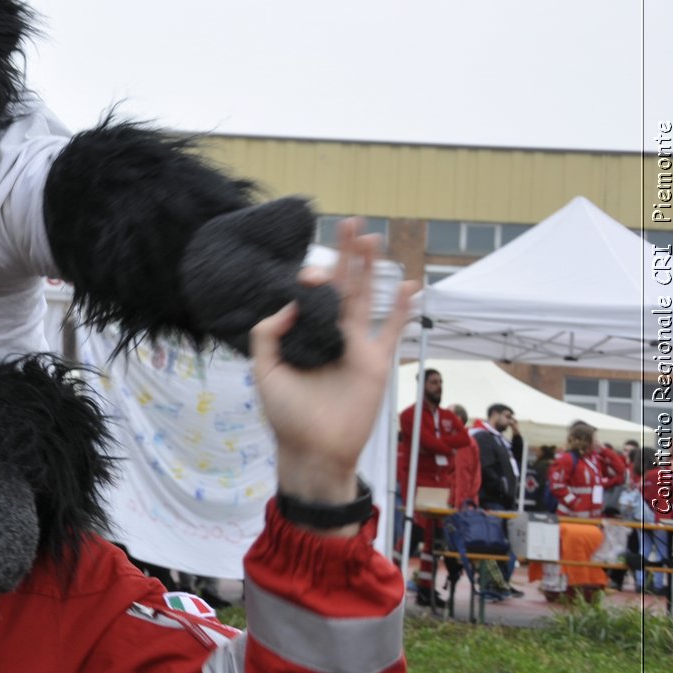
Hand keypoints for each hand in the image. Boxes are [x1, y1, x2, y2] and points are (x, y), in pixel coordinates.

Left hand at [249, 219, 414, 511]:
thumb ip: (268, 335)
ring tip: (372, 239)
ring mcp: (354, 345)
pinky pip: (391, 330)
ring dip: (369, 269)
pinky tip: (408, 284)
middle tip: (349, 222)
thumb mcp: (264, 371)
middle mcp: (328, 335)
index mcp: (300, 335)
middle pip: (339, 286)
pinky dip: (401, 309)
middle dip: (344, 256)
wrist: (314, 450)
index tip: (305, 275)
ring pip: (364, 298)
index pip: (308, 296)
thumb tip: (291, 303)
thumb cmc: (286, 415)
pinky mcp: (375, 361)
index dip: (309, 280)